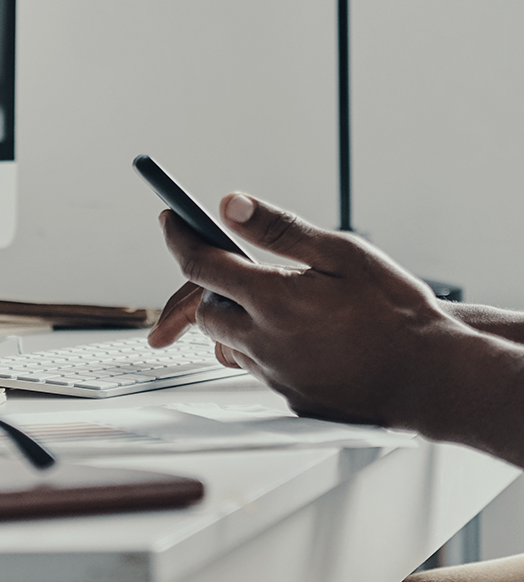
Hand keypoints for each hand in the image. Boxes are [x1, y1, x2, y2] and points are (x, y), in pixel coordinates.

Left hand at [151, 192, 473, 428]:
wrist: (434, 377)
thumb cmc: (394, 312)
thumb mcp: (342, 253)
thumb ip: (279, 230)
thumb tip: (229, 204)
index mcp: (272, 300)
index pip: (200, 264)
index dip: (178, 236)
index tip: (170, 218)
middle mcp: (263, 342)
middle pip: (206, 309)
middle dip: (210, 285)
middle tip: (235, 267)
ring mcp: (275, 376)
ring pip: (227, 342)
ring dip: (235, 319)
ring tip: (274, 303)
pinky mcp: (290, 399)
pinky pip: (256, 368)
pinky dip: (260, 348)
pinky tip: (295, 337)